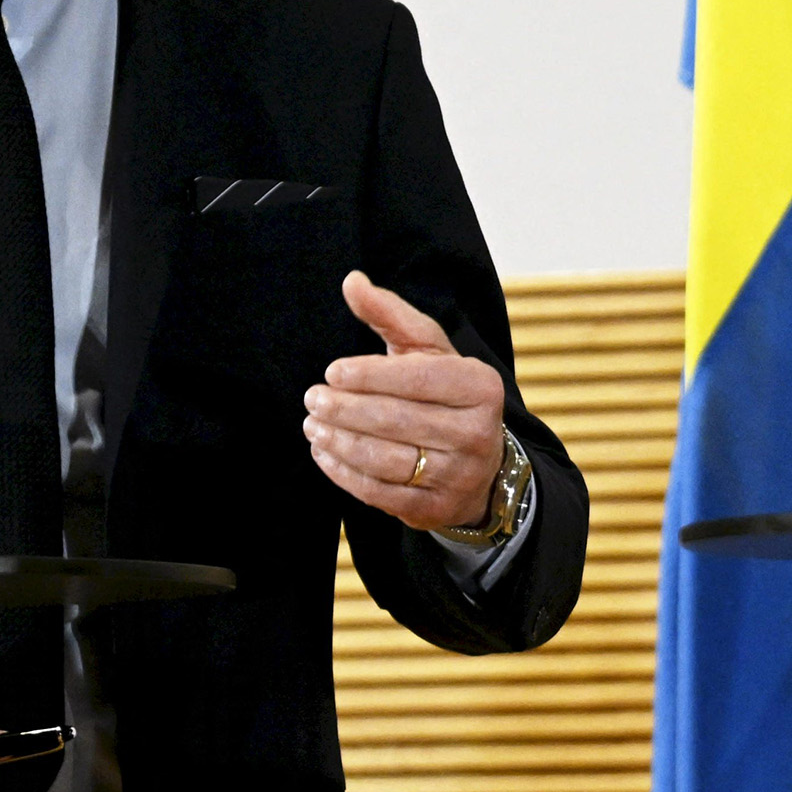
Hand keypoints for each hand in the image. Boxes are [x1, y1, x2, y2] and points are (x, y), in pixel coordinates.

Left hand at [304, 272, 506, 531]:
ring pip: (385, 459)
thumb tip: (352, 281)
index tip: (332, 372)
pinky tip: (324, 452)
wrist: (479, 467)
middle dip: (347, 409)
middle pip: (398, 420)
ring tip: (312, 424)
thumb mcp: (428, 351)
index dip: (371, 375)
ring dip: (339, 441)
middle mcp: (477, 432)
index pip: (419, 379)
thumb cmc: (445, 395)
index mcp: (480, 386)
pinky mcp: (434, 509)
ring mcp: (457, 475)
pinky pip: (379, 492)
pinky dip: (344, 473)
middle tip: (312, 398)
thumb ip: (391, 315)